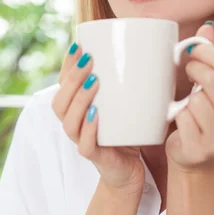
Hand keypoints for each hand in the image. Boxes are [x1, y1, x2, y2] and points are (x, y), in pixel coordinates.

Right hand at [52, 42, 144, 190]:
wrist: (130, 170)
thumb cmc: (126, 131)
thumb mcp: (125, 103)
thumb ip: (129, 82)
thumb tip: (153, 48)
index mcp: (76, 109)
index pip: (63, 84)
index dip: (66, 65)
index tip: (78, 45)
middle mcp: (73, 123)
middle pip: (60, 101)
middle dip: (72, 78)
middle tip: (89, 60)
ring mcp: (81, 140)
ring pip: (69, 122)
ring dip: (79, 100)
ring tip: (94, 82)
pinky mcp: (94, 157)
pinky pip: (85, 144)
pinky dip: (89, 129)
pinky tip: (96, 115)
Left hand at [166, 22, 213, 169]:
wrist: (191, 157)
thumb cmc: (198, 116)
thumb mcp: (209, 88)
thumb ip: (211, 58)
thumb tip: (207, 27)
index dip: (208, 54)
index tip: (193, 49)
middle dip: (194, 69)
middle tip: (185, 70)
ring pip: (198, 101)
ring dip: (184, 97)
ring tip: (184, 101)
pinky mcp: (201, 149)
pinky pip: (184, 119)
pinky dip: (176, 114)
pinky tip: (178, 118)